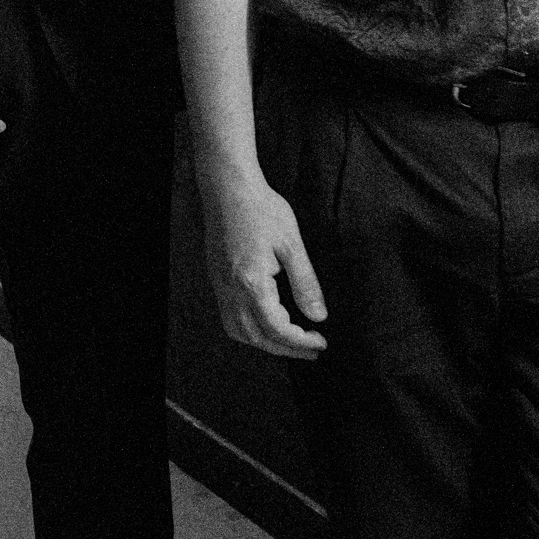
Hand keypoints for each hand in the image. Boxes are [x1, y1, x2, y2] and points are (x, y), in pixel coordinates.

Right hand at [199, 169, 327, 359]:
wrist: (228, 187)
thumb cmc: (261, 209)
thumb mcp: (292, 245)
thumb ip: (306, 284)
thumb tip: (318, 316)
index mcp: (252, 283)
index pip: (278, 329)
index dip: (301, 341)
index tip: (321, 342)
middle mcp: (231, 290)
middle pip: (258, 337)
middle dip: (286, 350)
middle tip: (312, 351)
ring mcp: (220, 286)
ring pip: (239, 332)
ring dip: (265, 343)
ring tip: (290, 342)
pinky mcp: (217, 279)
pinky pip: (229, 318)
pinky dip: (249, 329)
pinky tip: (265, 322)